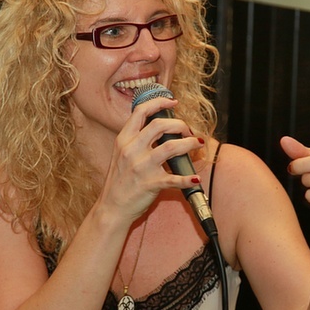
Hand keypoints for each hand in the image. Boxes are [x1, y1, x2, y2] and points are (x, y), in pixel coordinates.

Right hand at [99, 96, 203, 220]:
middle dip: (180, 124)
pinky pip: (174, 179)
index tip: (173, 102)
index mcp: (124, 139)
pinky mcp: (150, 184)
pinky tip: (196, 178)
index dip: (159, 102)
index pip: (141, 111)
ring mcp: (141, 167)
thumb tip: (161, 128)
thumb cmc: (120, 181)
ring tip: (197, 144)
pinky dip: (188, 179)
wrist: (112, 208)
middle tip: (189, 131)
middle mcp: (131, 150)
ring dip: (190, 143)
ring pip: (171, 147)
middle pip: (160, 125)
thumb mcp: (121, 154)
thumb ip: (136, 140)